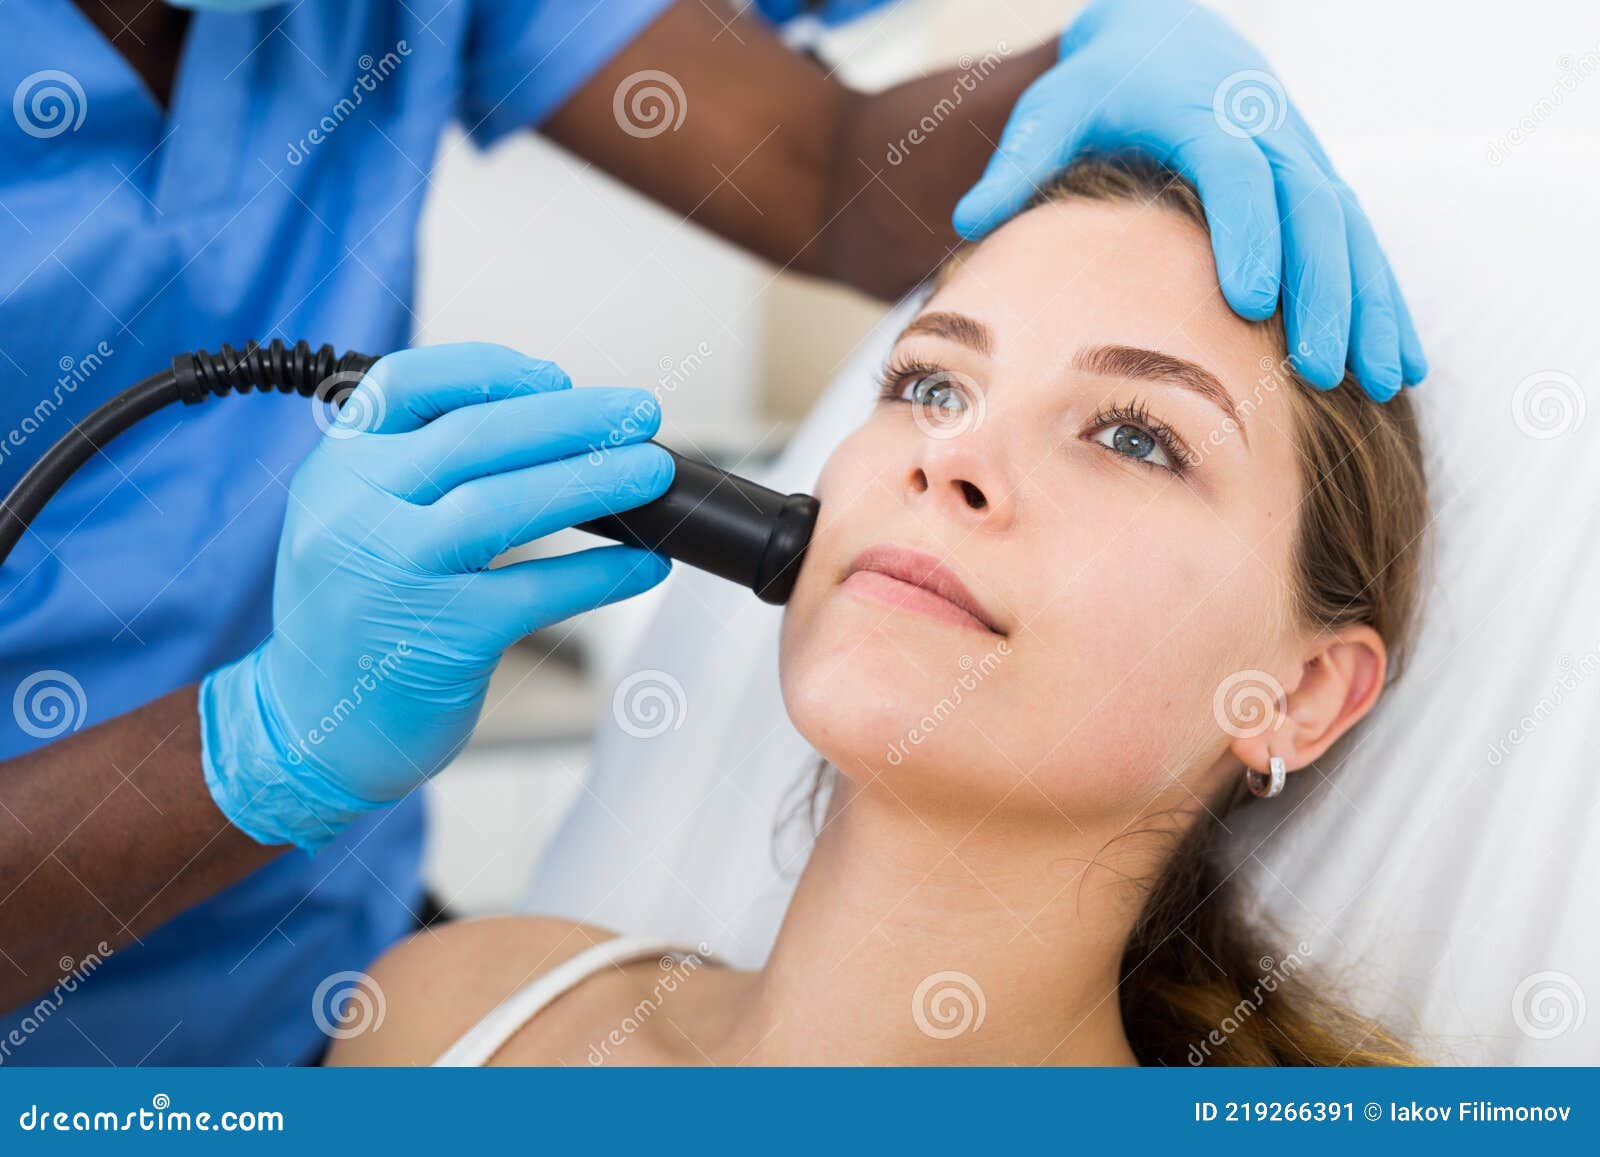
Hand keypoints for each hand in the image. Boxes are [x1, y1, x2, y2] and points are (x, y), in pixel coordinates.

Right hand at [199, 344, 674, 852]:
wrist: (309, 726)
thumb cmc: (357, 613)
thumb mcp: (357, 519)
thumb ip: (423, 468)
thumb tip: (554, 418)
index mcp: (338, 468)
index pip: (408, 384)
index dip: (490, 370)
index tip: (556, 375)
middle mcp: (356, 513)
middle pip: (476, 438)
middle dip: (574, 418)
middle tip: (640, 412)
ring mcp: (395, 575)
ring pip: (508, 507)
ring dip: (597, 481)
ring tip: (655, 471)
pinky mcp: (439, 637)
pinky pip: (538, 592)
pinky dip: (602, 574)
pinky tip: (646, 565)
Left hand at [952, 0, 1424, 398]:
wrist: (1170, 35)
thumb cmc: (1103, 85)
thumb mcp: (1056, 107)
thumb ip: (1019, 161)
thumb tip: (969, 217)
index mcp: (1207, 115)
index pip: (1239, 174)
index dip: (1249, 234)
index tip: (1250, 302)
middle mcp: (1271, 134)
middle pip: (1312, 213)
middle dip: (1325, 291)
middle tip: (1326, 370)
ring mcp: (1304, 159)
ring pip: (1352, 233)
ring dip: (1371, 306)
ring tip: (1385, 382)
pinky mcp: (1320, 185)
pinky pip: (1363, 243)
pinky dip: (1384, 300)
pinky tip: (1401, 363)